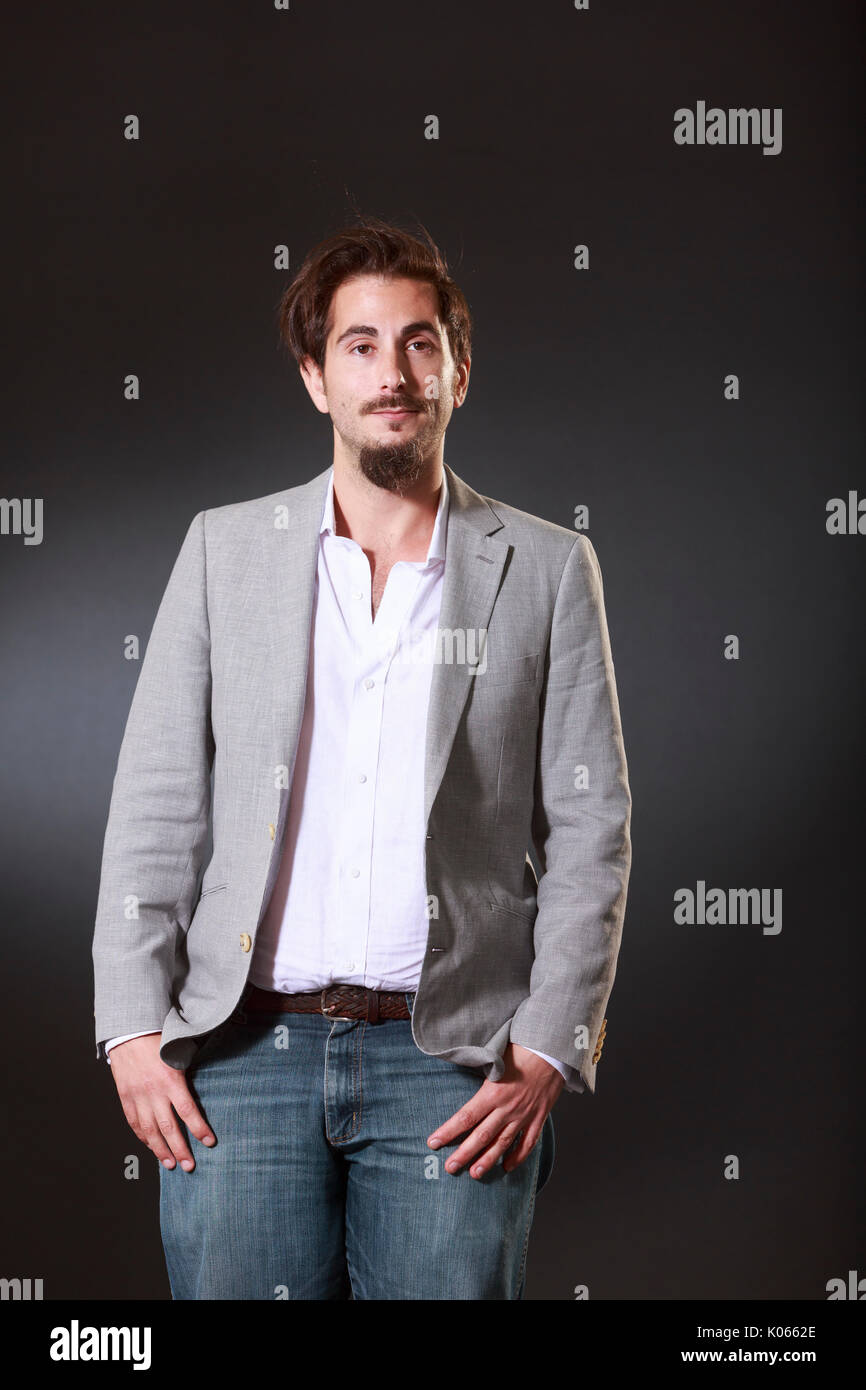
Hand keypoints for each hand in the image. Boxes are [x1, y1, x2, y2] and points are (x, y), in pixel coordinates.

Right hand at [109, 1033, 215, 1171]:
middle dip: (180, 1149)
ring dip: (161, 1150)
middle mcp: (153, 1091)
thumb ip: (188, 1075)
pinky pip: (135, 1123)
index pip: (188, 1110)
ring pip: (150, 1131)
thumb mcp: (179, 1053)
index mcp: (170, 1079)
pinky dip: (144, 1138)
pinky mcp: (126, 1098)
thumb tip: (202, 1092)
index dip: (199, 1129)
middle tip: (190, 1166)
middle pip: (168, 1127)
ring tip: (171, 1164)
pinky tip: (151, 1147)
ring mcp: (137, 1096)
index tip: (209, 1142)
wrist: (129, 1032)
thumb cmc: (158, 1040)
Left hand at [426, 1042, 562, 1178]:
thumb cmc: (520, 1050)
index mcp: (493, 1092)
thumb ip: (481, 1074)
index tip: (433, 1142)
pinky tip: (508, 1167)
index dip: (448, 1131)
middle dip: (464, 1154)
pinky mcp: (538, 1118)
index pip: (466, 1117)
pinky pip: (528, 1142)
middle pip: (481, 1136)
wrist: (551, 1050)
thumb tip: (461, 1073)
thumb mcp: (495, 1060)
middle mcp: (507, 1107)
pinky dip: (518, 1157)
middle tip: (450, 1167)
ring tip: (475, 1174)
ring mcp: (523, 1115)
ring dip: (488, 1160)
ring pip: (503, 1143)